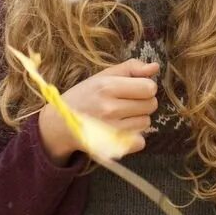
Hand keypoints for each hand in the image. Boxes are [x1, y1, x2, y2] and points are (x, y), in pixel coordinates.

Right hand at [36, 58, 159, 163]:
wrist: (61, 123)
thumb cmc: (84, 96)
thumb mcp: (103, 76)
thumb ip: (131, 68)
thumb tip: (155, 67)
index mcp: (107, 87)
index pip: (149, 88)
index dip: (145, 87)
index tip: (135, 88)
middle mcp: (110, 109)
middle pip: (151, 105)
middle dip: (142, 102)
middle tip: (126, 102)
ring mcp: (111, 130)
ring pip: (146, 122)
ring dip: (137, 118)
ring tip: (120, 115)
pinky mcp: (113, 147)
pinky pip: (141, 141)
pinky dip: (134, 137)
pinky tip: (120, 129)